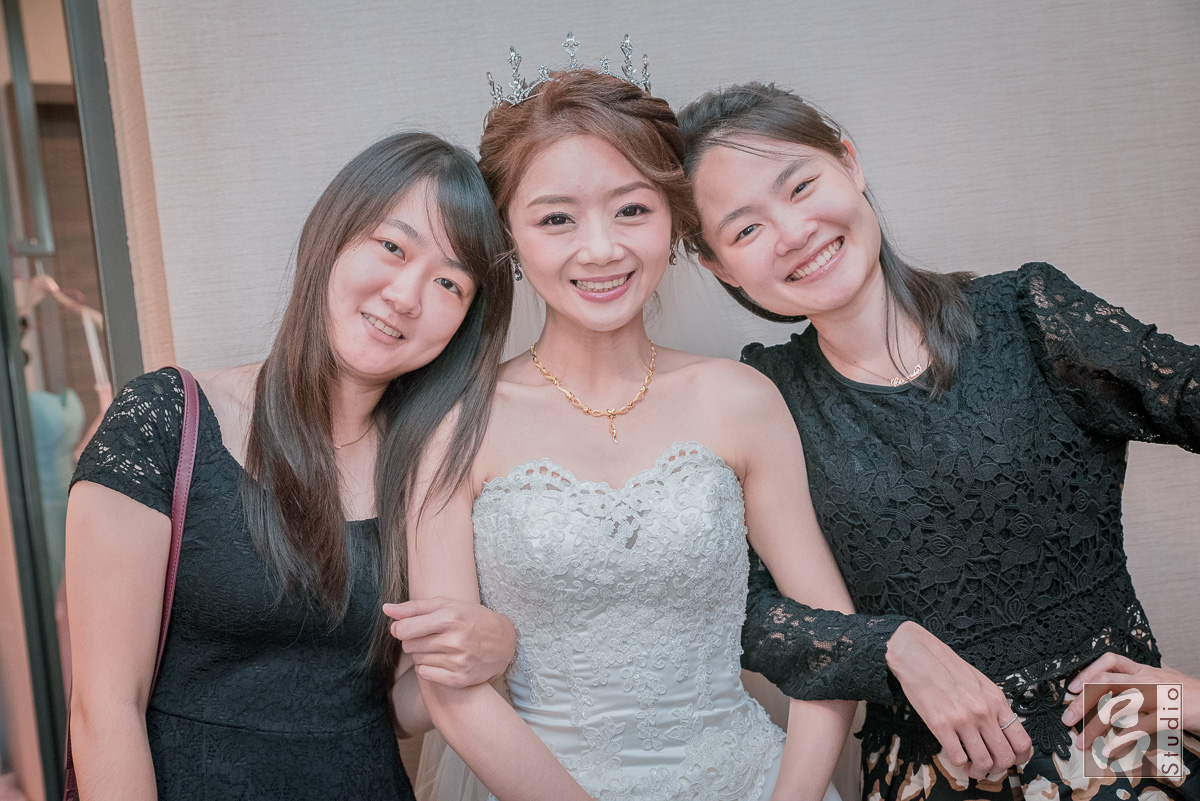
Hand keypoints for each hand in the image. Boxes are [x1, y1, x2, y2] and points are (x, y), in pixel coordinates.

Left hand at [382, 597, 515, 687]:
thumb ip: (414, 607)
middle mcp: (455, 640)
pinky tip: (443, 660)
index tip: (407, 627)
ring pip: (417, 660)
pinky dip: (429, 668)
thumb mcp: (447, 605)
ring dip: (423, 654)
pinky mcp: (460, 679)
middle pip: (408, 646)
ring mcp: (458, 661)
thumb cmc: (472, 618)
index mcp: (450, 617)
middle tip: (431, 636)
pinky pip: (425, 674)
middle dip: (414, 640)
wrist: (504, 642)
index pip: (404, 629)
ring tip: (441, 647)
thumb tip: (386, 609)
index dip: (400, 628)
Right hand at [886, 622, 1032, 779]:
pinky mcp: (940, 725)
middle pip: (1005, 757)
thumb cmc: (947, 667)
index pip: (1021, 741)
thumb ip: (994, 706)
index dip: (1019, 758)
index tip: (1010, 760)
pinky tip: (956, 757)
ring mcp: (962, 720)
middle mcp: (983, 712)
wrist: (918, 656)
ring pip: (984, 762)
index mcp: (996, 701)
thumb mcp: (981, 683)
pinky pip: (958, 758)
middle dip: (998, 768)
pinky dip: (960, 764)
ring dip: (979, 770)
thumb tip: (1002, 730)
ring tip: (971, 766)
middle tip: (988, 766)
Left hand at [1061, 652, 1199, 745]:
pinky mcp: (1167, 715)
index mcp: (1142, 669)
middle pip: (1105, 683)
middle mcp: (1146, 679)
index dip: (1087, 671)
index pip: (1109, 660)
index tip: (1071, 688)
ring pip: (1117, 707)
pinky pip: (1138, 728)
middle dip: (1081, 702)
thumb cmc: (1187, 692)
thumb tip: (1120, 672)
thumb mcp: (1162, 677)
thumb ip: (1141, 675)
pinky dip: (1121, 740)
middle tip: (1066, 719)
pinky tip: (1110, 751)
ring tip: (1082, 742)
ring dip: (1095, 727)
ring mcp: (1156, 696)